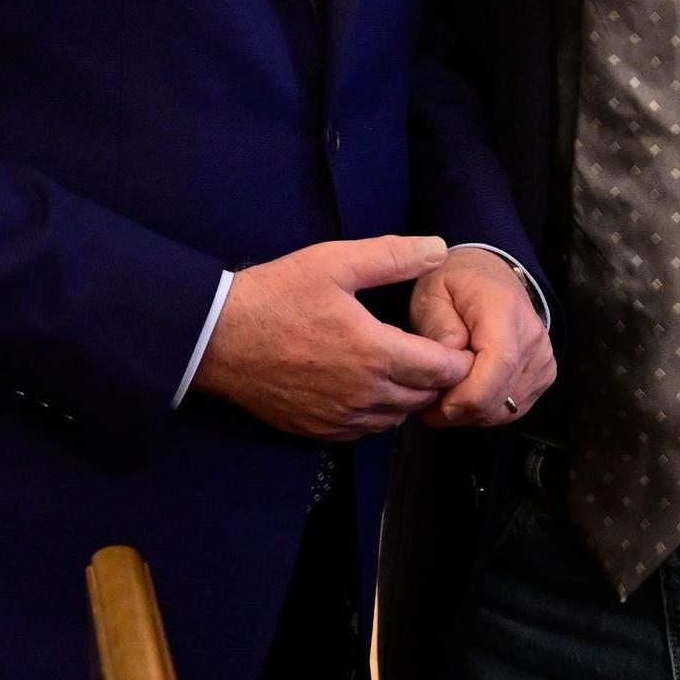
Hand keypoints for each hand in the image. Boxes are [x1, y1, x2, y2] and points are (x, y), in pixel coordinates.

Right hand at [192, 235, 472, 439]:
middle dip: (440, 378)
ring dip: (410, 397)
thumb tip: (438, 248)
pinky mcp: (317, 429)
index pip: (443, 369)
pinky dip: (380, 414)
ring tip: (408, 368)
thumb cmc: (274, 297)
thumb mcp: (335, 262)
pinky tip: (372, 388)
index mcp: (375, 352)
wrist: (217, 338)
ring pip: (398, 418)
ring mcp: (339, 417)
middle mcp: (363, 394)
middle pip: (426, 397)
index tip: (462, 342)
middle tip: (440, 353)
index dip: (460, 357)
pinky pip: (366, 432)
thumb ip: (393, 256)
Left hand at [409, 247, 554, 426]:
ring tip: (446, 394)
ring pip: (506, 409)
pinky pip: (513, 409)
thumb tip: (449, 365)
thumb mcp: (431, 293)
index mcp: (504, 309)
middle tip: (428, 405)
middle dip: (461, 411)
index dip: (469, 395)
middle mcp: (532, 335)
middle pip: (501, 394)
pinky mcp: (544, 373)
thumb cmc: (455, 285)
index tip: (436, 406)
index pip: (499, 363)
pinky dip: (487, 410)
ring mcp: (543, 357)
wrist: (489, 276)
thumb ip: (438, 326)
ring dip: (472, 413)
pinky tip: (468, 393)